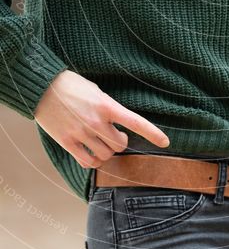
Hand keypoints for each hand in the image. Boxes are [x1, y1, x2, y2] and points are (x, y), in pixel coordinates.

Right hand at [34, 69, 169, 168]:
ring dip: (106, 151)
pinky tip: (91, 153)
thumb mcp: (96, 91)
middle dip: (120, 142)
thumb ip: (108, 108)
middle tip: (114, 135)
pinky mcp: (67, 142)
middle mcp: (96, 121)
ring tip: (100, 142)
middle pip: (119, 144)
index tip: (165, 143)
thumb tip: (117, 123)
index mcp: (106, 105)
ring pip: (105, 155)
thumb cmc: (71, 86)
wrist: (43, 87)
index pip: (135, 122)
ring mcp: (81, 133)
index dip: (152, 133)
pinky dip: (93, 161)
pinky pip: (88, 162)